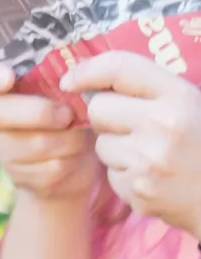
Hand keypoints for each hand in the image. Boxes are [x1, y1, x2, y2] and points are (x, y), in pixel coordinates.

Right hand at [0, 57, 100, 201]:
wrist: (80, 158)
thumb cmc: (76, 108)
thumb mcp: (74, 86)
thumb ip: (70, 75)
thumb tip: (80, 74)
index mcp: (3, 87)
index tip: (7, 79)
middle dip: (39, 112)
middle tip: (67, 114)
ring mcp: (2, 149)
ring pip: (34, 143)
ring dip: (67, 139)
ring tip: (77, 134)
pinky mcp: (18, 176)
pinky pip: (48, 168)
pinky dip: (70, 160)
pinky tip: (73, 156)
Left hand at [62, 51, 200, 236]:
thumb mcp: (192, 104)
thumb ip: (153, 91)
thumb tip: (95, 81)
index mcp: (179, 96)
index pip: (120, 68)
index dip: (88, 70)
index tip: (69, 80)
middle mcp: (162, 124)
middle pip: (98, 109)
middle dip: (106, 115)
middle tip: (130, 124)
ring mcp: (147, 160)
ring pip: (100, 144)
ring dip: (116, 148)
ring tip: (150, 153)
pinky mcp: (136, 190)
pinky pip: (110, 174)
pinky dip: (124, 174)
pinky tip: (151, 175)